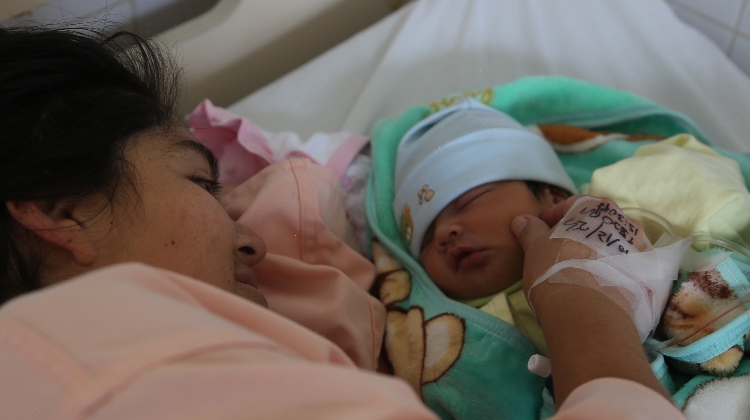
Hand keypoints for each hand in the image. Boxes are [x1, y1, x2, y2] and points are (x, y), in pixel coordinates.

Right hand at [509, 196, 669, 404]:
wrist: (589, 312)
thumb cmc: (555, 269)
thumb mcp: (535, 247)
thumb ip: (530, 230)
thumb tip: (521, 219)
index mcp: (595, 208)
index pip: (571, 205)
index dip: (553, 217)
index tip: (540, 232)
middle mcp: (623, 222)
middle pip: (596, 224)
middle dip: (579, 235)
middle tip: (560, 252)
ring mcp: (638, 249)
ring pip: (613, 245)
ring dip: (597, 253)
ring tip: (579, 270)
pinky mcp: (645, 277)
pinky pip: (624, 267)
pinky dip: (611, 271)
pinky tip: (596, 285)